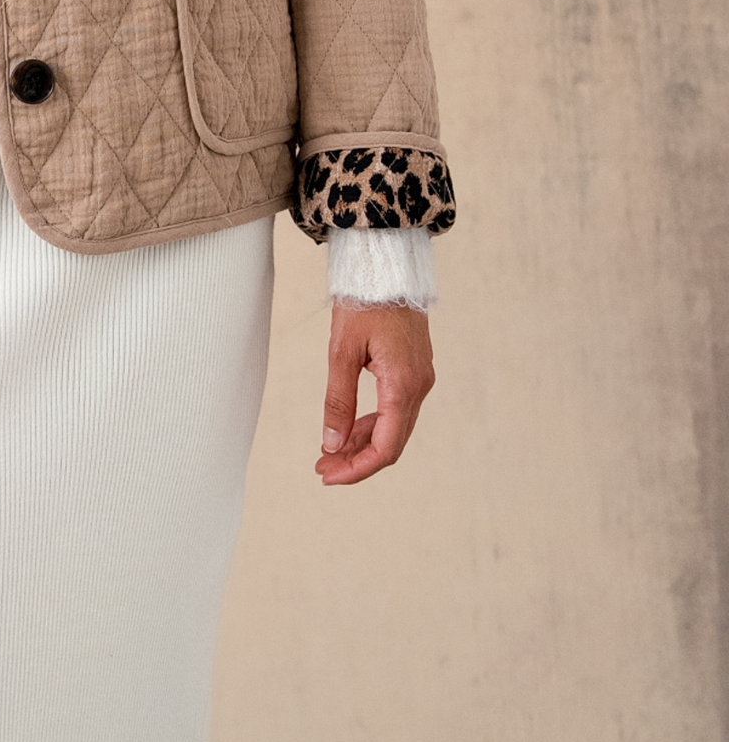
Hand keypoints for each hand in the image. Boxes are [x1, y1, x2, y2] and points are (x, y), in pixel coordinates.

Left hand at [316, 302, 434, 486]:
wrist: (387, 265)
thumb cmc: (364, 301)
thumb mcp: (342, 350)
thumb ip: (338, 400)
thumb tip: (332, 444)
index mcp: (403, 384)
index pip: (385, 446)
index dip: (357, 469)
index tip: (328, 475)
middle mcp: (418, 386)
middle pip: (391, 442)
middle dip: (357, 461)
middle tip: (322, 468)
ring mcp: (419, 379)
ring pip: (393, 428)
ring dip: (363, 444)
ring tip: (329, 453)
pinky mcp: (414, 371)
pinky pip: (395, 410)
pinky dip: (372, 424)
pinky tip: (348, 430)